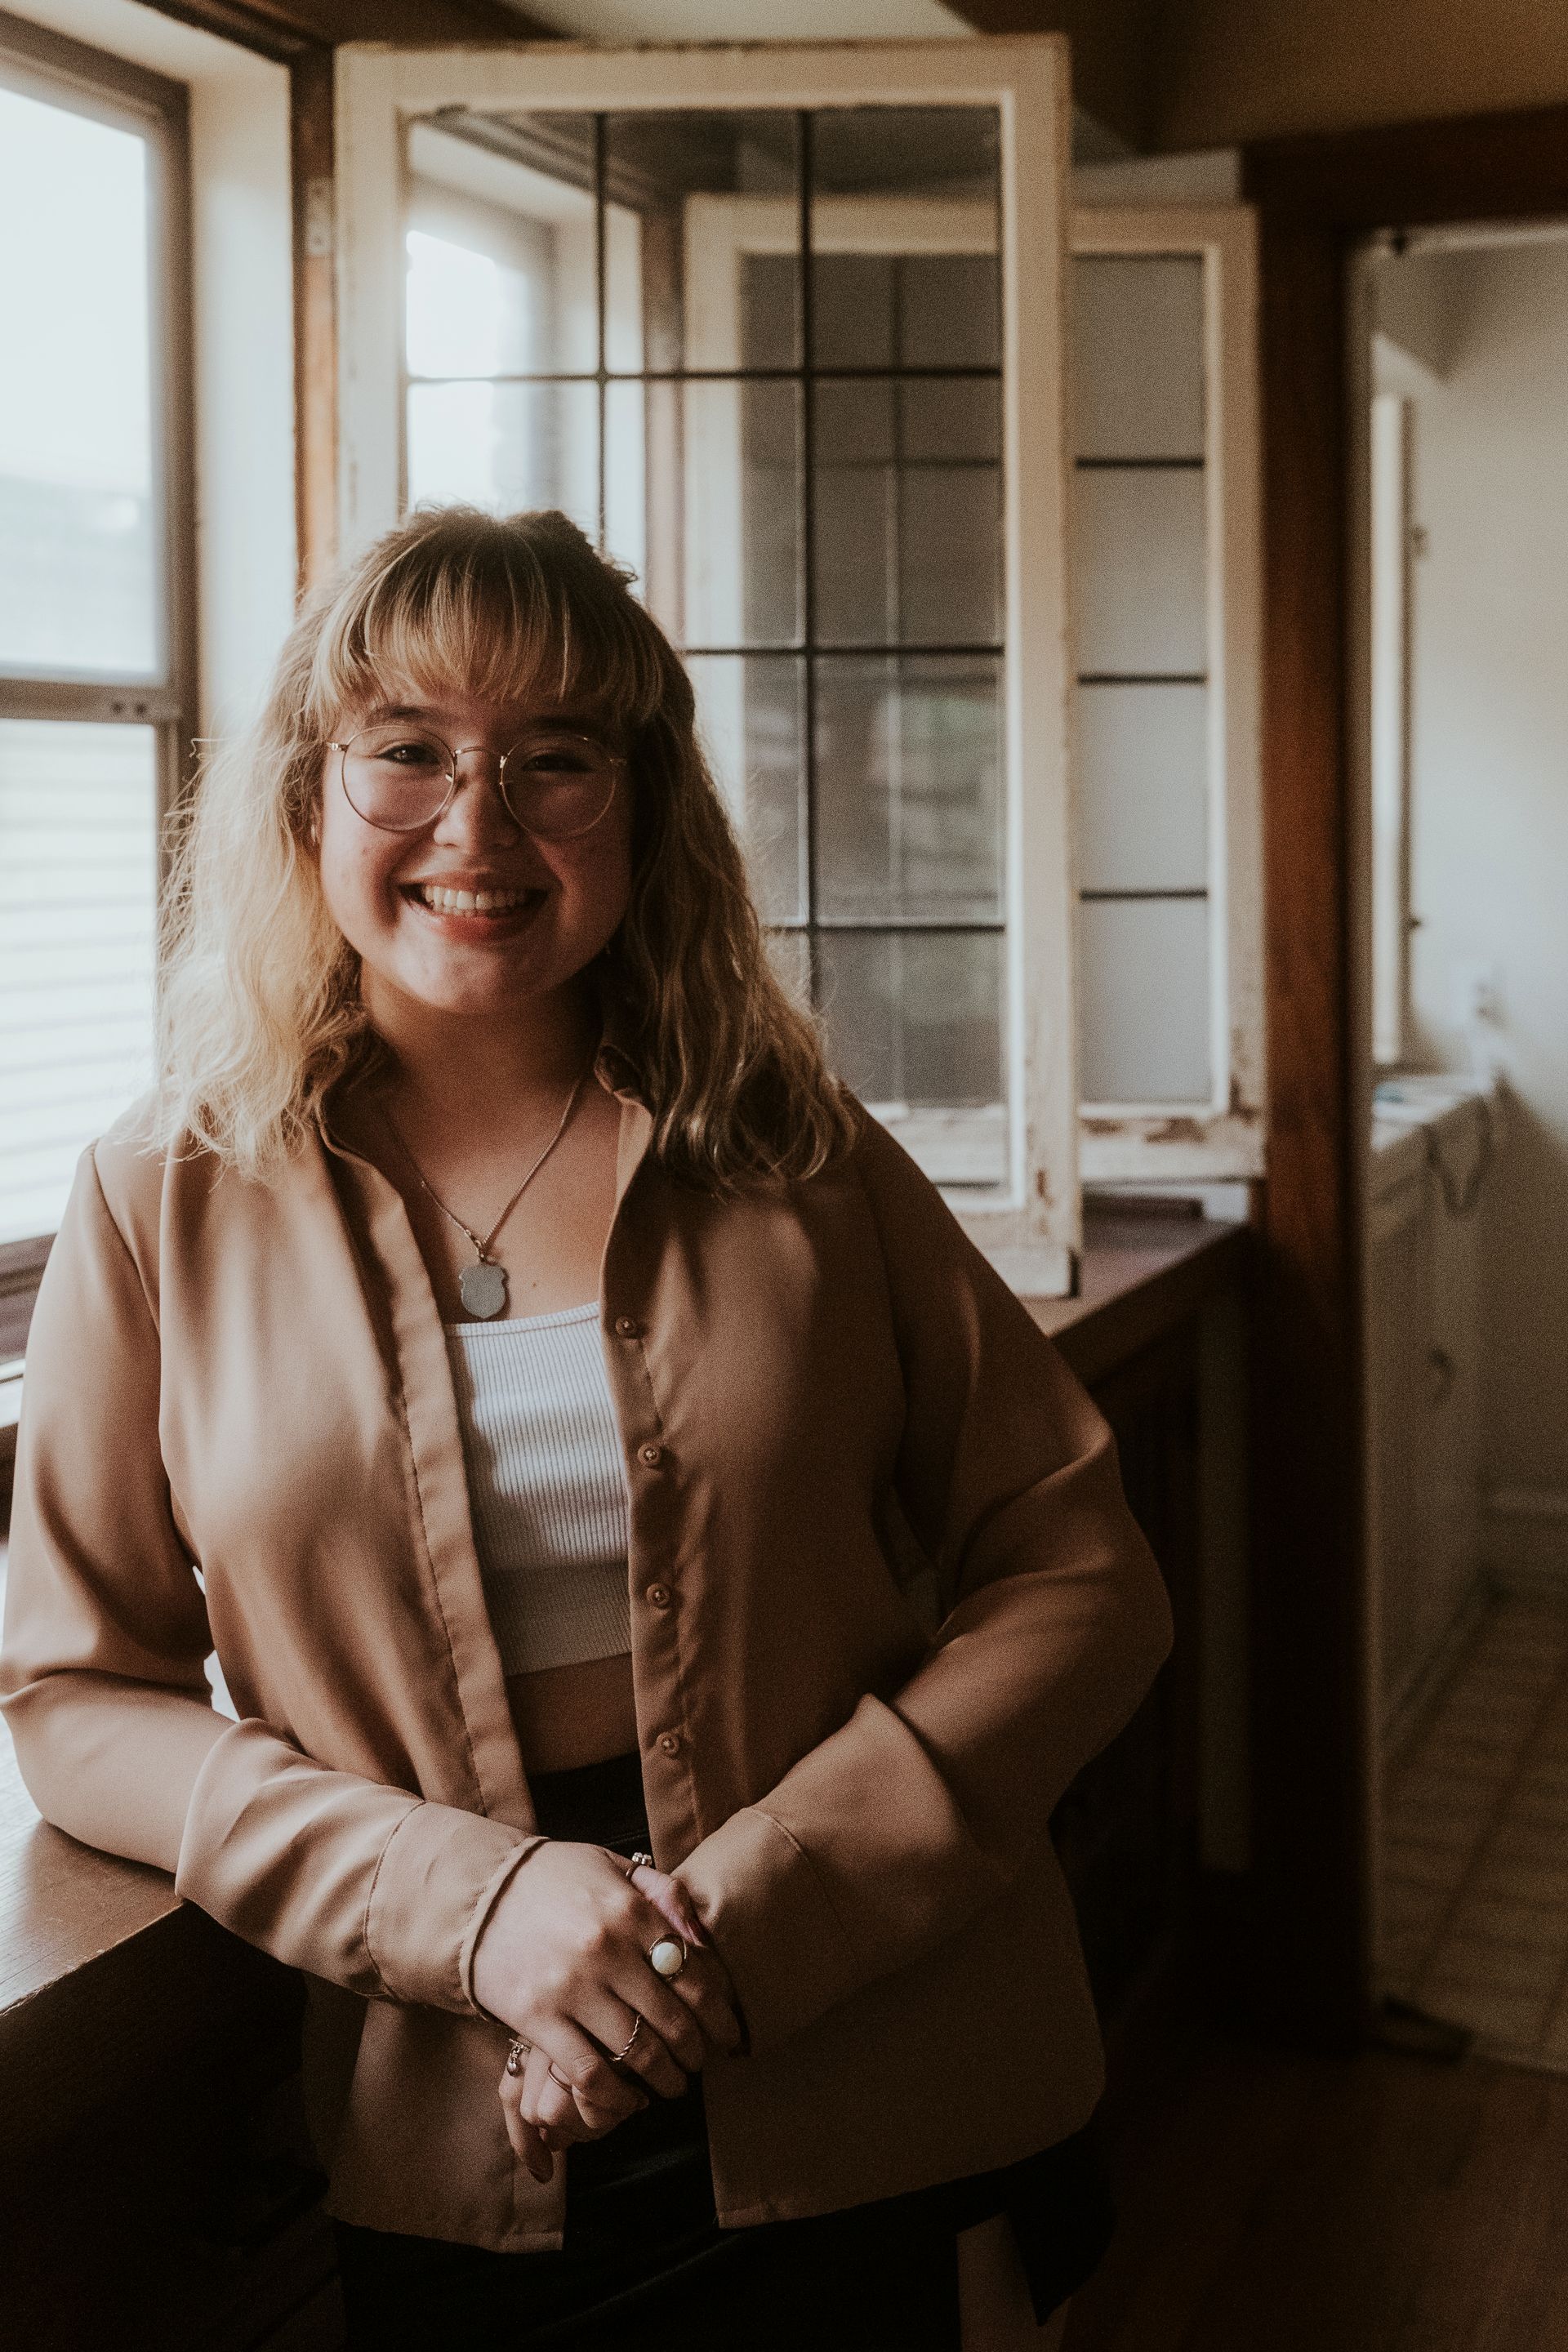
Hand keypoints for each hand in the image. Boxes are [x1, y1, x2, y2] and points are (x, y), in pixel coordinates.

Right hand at [475, 1843, 739, 2180]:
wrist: (477, 1895)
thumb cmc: (553, 1880)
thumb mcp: (612, 1868)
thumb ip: (663, 1894)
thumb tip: (704, 1937)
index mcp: (631, 1909)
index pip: (695, 1974)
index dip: (720, 2014)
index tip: (729, 2035)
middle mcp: (607, 1949)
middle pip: (673, 2019)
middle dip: (695, 2053)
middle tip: (699, 2064)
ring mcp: (571, 1987)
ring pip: (637, 2051)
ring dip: (663, 2079)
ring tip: (670, 2085)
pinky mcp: (537, 2019)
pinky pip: (589, 2073)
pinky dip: (616, 2096)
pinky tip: (628, 2098)